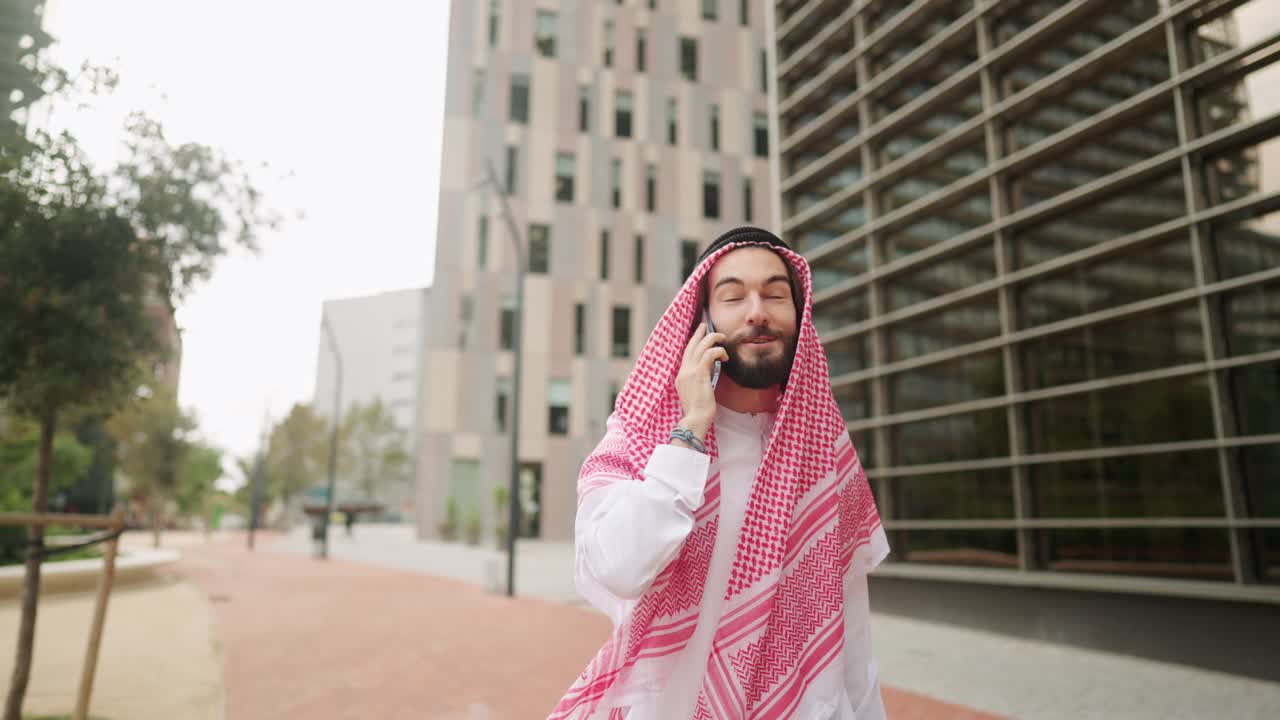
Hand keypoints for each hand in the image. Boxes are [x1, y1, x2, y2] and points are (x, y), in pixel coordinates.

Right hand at [674, 323, 727, 438]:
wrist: (694, 420)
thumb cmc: (697, 412)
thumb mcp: (694, 394)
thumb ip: (697, 382)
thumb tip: (706, 376)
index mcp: (681, 376)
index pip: (686, 354)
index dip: (693, 343)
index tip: (699, 336)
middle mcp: (683, 371)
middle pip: (691, 346)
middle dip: (698, 334)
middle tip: (705, 326)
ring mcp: (690, 372)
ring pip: (701, 346)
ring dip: (713, 339)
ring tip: (723, 338)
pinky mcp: (699, 374)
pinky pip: (710, 354)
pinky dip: (719, 351)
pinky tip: (725, 357)